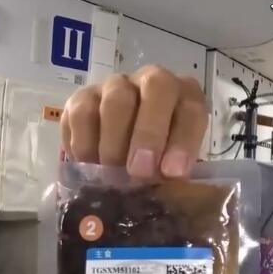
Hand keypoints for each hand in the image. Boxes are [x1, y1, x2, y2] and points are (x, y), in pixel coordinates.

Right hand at [60, 64, 207, 177]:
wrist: (120, 156)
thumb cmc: (156, 163)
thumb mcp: (172, 168)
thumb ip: (173, 174)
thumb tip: (168, 192)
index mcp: (185, 97)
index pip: (191, 108)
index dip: (183, 140)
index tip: (173, 173)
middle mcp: (152, 81)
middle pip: (155, 89)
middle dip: (148, 134)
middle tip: (139, 172)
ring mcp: (116, 86)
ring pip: (116, 100)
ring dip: (114, 142)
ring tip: (111, 176)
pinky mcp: (82, 97)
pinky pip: (81, 113)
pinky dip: (84, 144)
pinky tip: (89, 167)